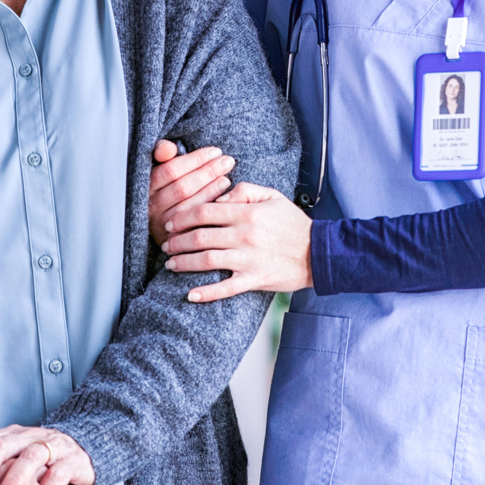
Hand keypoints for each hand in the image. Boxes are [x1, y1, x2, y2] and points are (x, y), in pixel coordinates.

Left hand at [0, 425, 94, 484]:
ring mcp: (52, 445)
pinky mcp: (73, 460)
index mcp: (9, 435)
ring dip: (13, 480)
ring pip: (30, 457)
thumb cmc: (40, 463)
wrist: (83, 448)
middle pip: (0, 446)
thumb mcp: (13, 462)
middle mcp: (28, 436)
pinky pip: (58, 473)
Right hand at [148, 140, 235, 245]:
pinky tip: (223, 200)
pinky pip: (193, 225)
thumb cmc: (166, 187)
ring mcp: (161, 224)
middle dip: (208, 172)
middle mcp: (151, 206)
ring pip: (188, 206)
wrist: (164, 223)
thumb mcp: (161, 167)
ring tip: (227, 179)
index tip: (215, 151)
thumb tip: (168, 148)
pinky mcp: (172, 240)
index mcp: (147, 186)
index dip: (195, 160)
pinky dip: (209, 210)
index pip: (171, 170)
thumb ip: (161, 153)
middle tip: (228, 161)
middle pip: (182, 188)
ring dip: (210, 191)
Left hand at [160, 182, 312, 300]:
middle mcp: (244, 236)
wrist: (319, 252)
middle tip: (166, 245)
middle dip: (177, 241)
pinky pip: (225, 289)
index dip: (182, 216)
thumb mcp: (272, 196)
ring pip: (206, 261)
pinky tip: (190, 294)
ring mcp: (248, 260)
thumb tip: (218, 198)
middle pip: (200, 236)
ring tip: (171, 264)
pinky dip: (206, 293)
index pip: (205, 211)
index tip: (171, 222)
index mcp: (247, 213)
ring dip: (184, 263)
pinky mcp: (254, 279)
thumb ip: (244, 190)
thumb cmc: (294, 224)